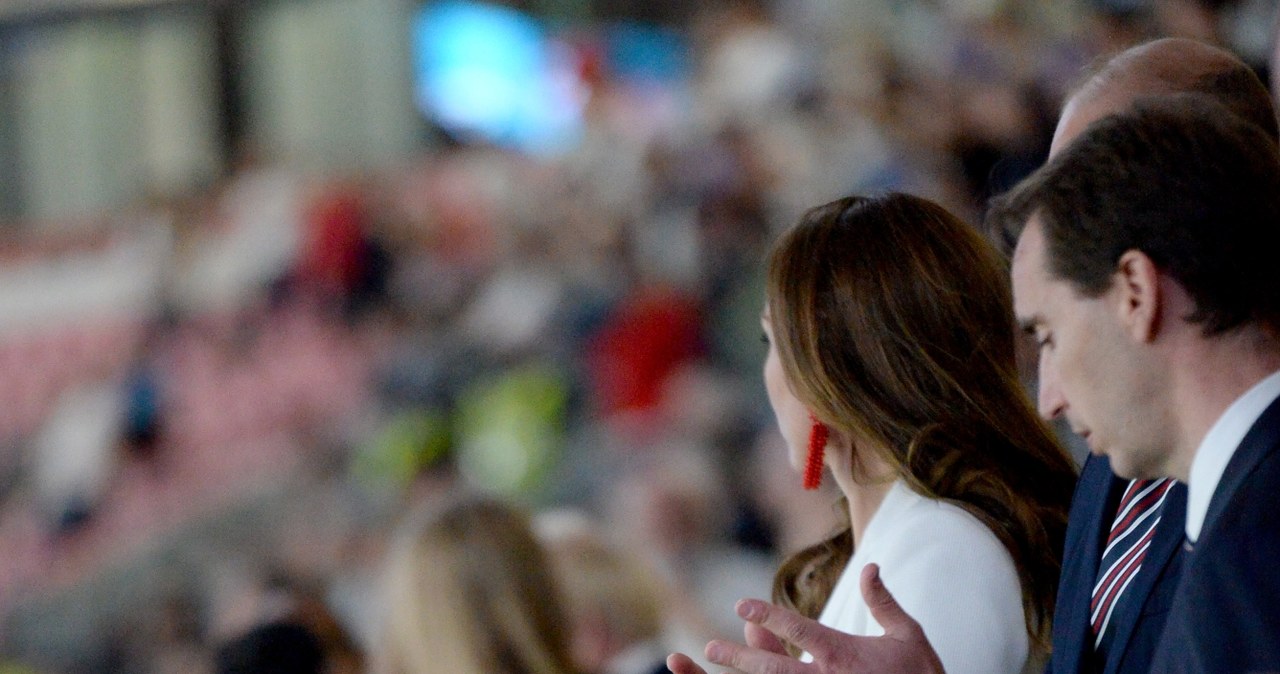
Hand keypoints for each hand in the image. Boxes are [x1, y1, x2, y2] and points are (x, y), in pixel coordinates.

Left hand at [688, 563, 945, 673]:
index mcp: (844, 655)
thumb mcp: (908, 635)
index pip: (799, 631)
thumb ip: (882, 601)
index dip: (768, 616)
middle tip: (710, 646)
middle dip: (740, 657)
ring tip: (716, 662)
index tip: (742, 605)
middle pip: (774, 668)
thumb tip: (871, 566)